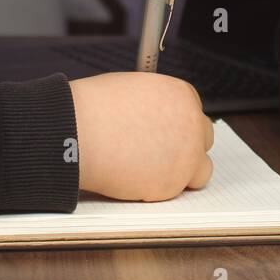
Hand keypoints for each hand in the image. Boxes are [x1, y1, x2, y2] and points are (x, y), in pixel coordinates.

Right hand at [68, 71, 214, 200]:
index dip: (178, 125)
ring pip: (201, 170)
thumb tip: (156, 114)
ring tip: (154, 170)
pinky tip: (136, 178)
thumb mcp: (133, 89)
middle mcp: (191, 123)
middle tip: (160, 153)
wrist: (77, 133)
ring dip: (183, 171)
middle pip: (202, 139)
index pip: (194, 112)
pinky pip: (176, 191)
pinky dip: (160, 188)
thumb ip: (155, 102)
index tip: (166, 133)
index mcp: (182, 95)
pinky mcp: (172, 183)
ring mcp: (186, 155)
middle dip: (185, 146)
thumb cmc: (94, 108)